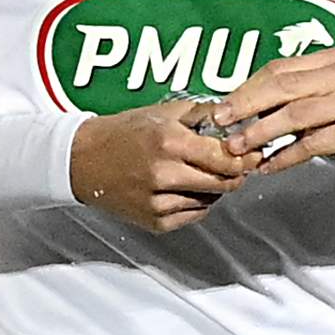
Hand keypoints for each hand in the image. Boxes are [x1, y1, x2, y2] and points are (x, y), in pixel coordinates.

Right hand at [69, 101, 257, 231]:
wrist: (82, 161)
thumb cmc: (122, 133)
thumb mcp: (164, 113)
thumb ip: (203, 115)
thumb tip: (238, 120)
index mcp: (168, 143)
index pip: (225, 157)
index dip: (245, 156)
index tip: (252, 152)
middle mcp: (164, 174)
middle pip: (223, 182)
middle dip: (236, 173)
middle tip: (237, 164)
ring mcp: (158, 201)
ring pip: (211, 200)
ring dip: (215, 187)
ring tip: (201, 171)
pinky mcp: (155, 221)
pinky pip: (194, 214)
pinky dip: (198, 201)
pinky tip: (185, 186)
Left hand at [215, 49, 334, 190]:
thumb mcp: (324, 103)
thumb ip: (292, 98)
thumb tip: (240, 107)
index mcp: (333, 61)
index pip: (279, 69)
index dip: (246, 88)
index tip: (221, 108)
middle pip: (284, 87)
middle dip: (246, 106)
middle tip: (221, 123)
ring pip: (296, 114)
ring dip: (261, 133)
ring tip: (238, 148)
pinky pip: (313, 143)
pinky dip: (286, 156)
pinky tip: (269, 166)